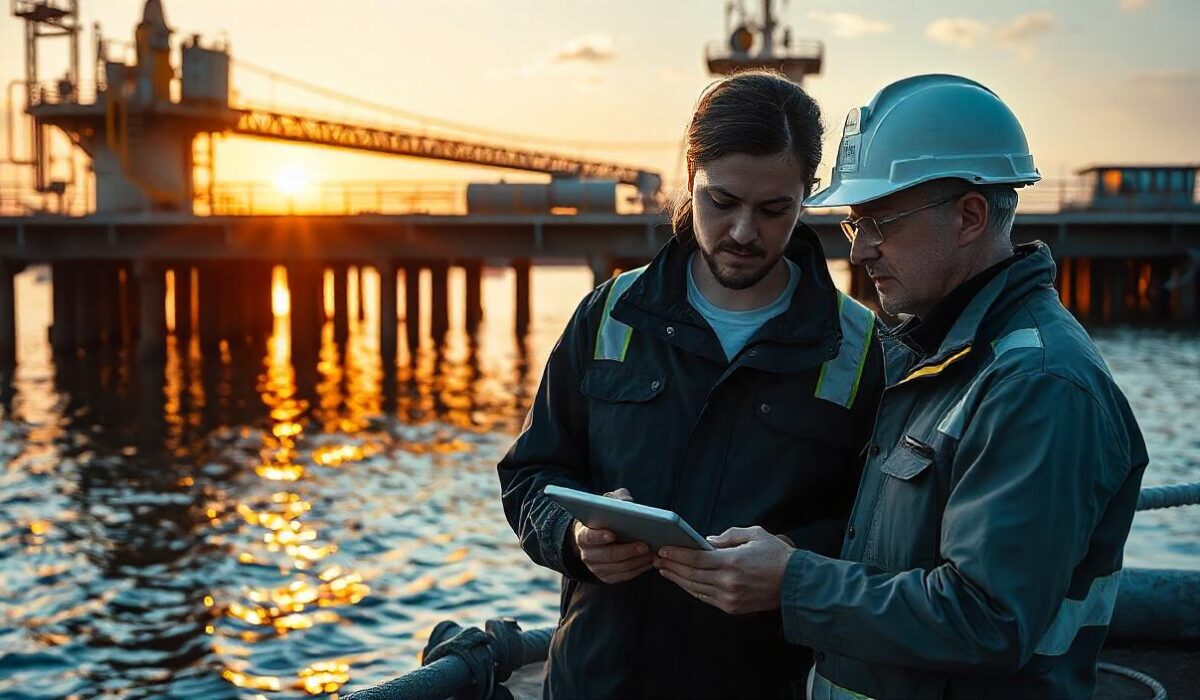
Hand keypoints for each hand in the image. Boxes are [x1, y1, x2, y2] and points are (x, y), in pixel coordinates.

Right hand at [572, 488, 654, 583]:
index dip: (599, 537)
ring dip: (636, 561)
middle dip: (627, 551)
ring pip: (618, 567)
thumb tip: (627, 502)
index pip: (588, 537)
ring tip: (652, 553)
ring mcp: (596, 568)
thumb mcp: (607, 504)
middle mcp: (587, 554)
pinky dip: (638, 569)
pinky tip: (649, 561)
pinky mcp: (607, 577)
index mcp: (583, 535)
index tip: (612, 534)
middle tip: (645, 545)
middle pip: (607, 555)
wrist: (596, 538)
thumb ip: (615, 500)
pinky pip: (624, 576)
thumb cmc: (604, 518)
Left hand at [655, 526, 793, 613]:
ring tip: (664, 569)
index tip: (664, 549)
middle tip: (658, 558)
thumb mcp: (754, 534)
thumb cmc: (776, 556)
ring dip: (678, 579)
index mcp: (732, 562)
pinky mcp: (732, 608)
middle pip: (691, 575)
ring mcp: (729, 598)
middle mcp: (728, 583)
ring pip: (695, 588)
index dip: (677, 554)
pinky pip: (705, 598)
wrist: (796, 584)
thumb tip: (706, 541)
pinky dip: (691, 589)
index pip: (696, 559)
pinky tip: (683, 582)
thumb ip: (728, 536)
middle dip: (672, 566)